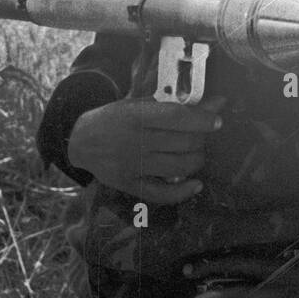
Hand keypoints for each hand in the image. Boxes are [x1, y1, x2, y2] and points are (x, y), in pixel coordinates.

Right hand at [66, 94, 224, 205]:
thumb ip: (173, 105)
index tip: (217, 120)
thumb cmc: (115, 117)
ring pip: (179, 167)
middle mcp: (134, 142)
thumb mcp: (138, 104)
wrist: (81, 141)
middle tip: (203, 135)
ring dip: (197, 160)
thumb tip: (214, 103)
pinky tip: (196, 184)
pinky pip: (162, 194)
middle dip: (201, 139)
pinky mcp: (130, 186)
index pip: (176, 117)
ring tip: (197, 153)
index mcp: (136, 116)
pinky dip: (184, 192)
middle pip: (182, 143)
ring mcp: (132, 166)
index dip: (202, 119)